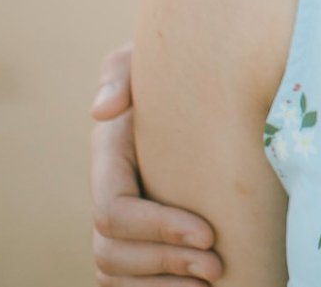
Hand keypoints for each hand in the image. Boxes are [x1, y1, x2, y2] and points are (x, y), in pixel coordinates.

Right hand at [90, 43, 225, 284]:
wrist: (212, 76)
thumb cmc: (186, 63)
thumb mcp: (151, 56)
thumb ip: (122, 72)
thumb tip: (101, 112)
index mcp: (110, 159)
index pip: (113, 213)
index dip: (158, 229)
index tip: (209, 233)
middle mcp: (110, 194)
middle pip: (111, 255)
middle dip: (164, 265)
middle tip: (219, 265)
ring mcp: (124, 222)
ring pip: (115, 276)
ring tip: (217, 279)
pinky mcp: (147, 239)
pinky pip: (134, 285)